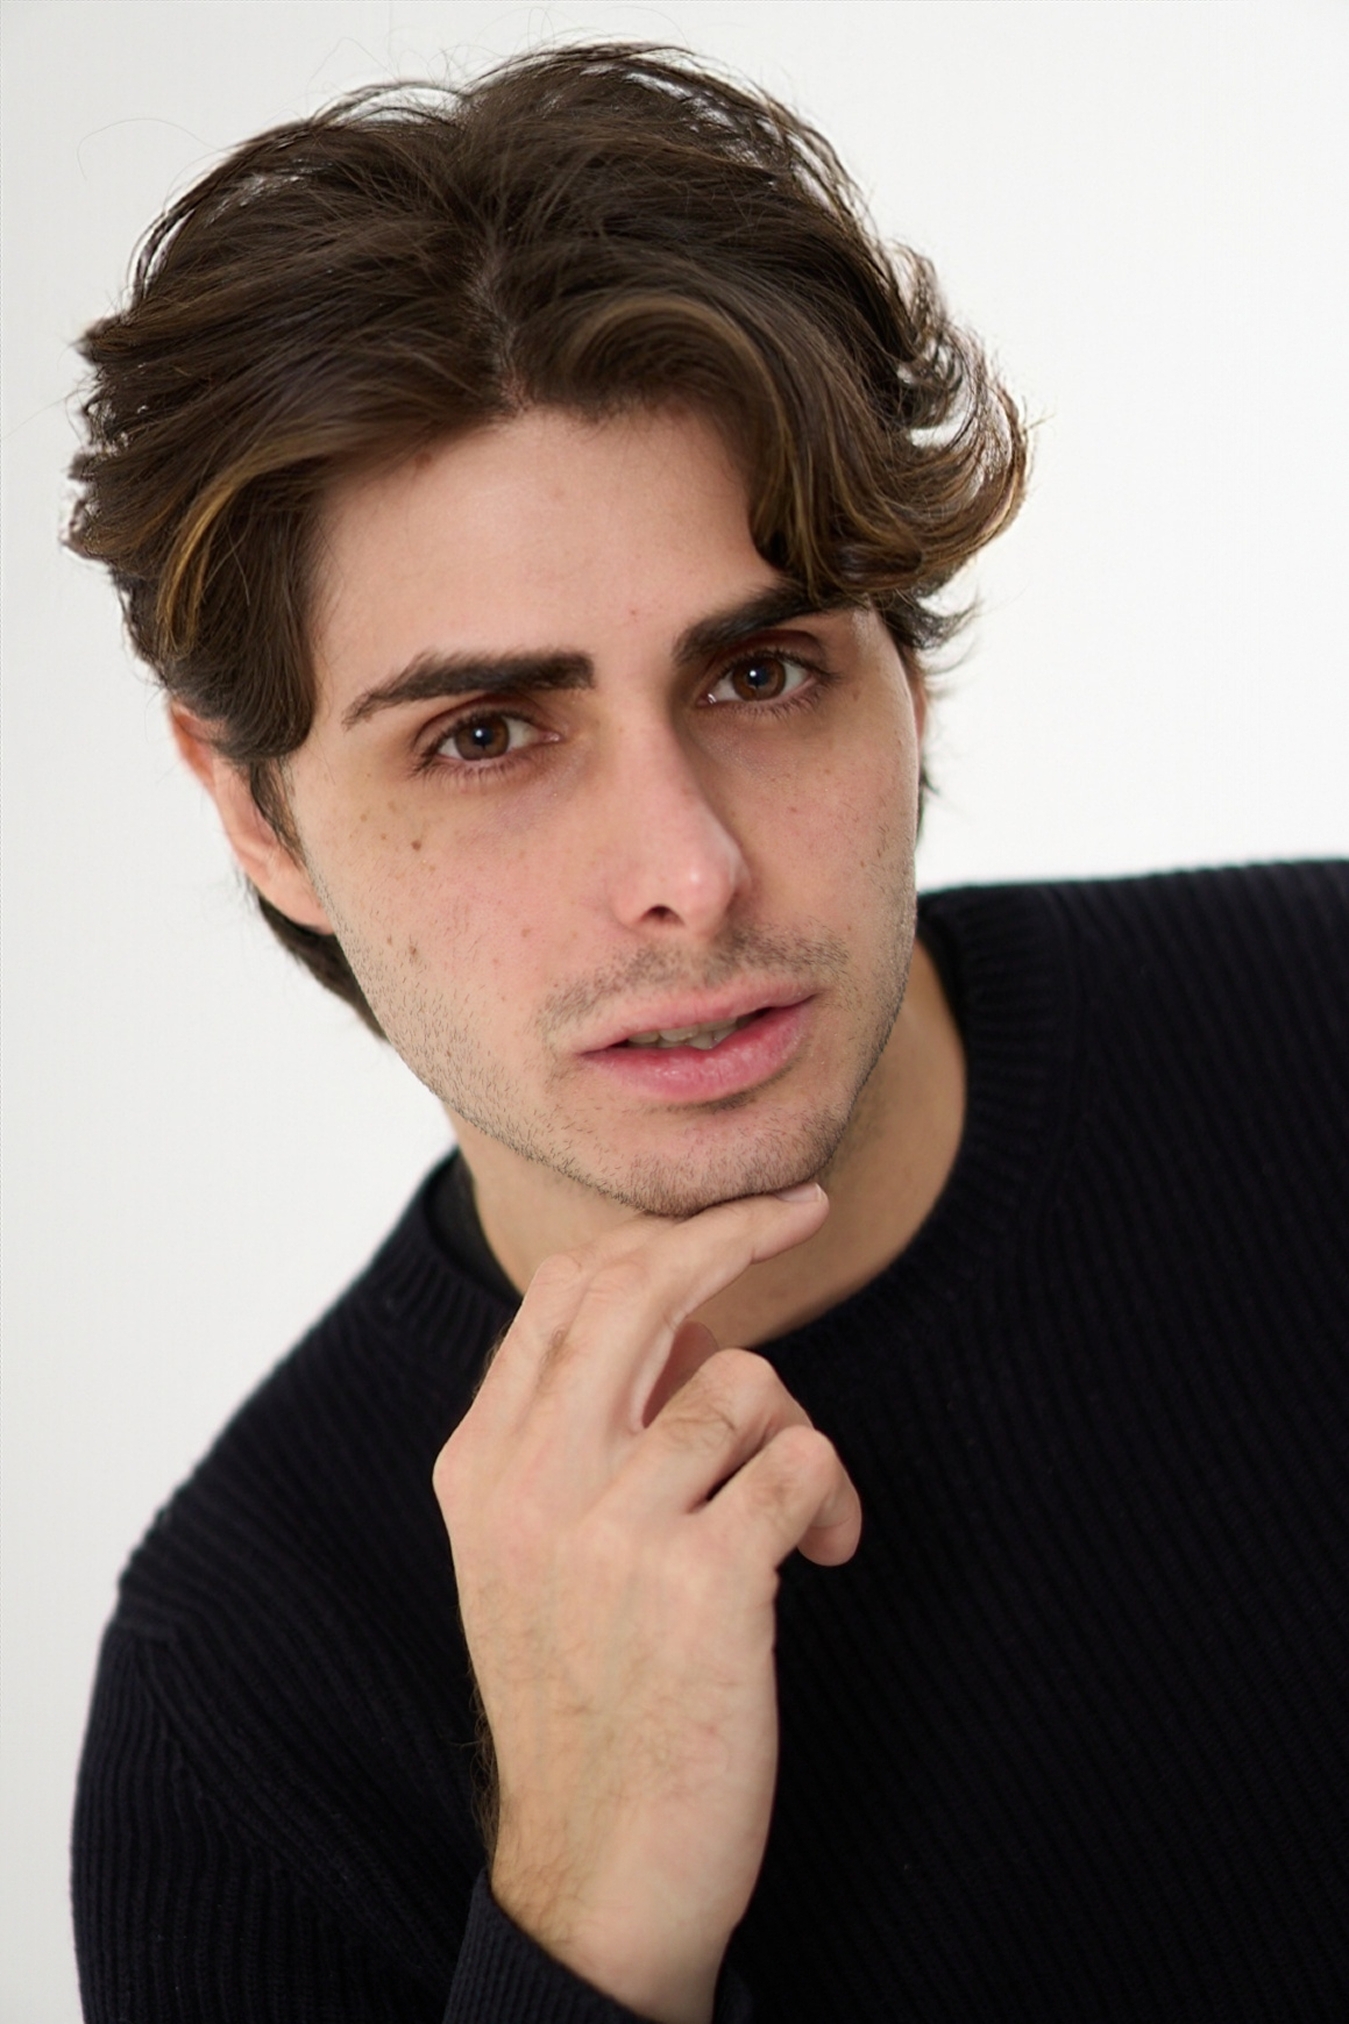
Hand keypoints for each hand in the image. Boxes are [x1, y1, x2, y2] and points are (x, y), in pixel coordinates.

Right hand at [433, 1186, 861, 2023]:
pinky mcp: (702, 1581)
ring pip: (745, 1382)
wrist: (598, 1873)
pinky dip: (832, 1497)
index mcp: (480, 1467)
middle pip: (641, 1287)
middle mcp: (531, 1481)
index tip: (732, 1217)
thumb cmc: (587, 1700)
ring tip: (797, 1525)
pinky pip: (802, 1460)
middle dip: (734, 1229)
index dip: (658, 1235)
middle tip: (802, 1208)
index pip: (563, 1291)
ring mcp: (611, 1528)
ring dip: (794, 1439)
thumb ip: (577, 1438)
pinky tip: (821, 1558)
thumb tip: (690, 1328)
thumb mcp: (530, 1559)